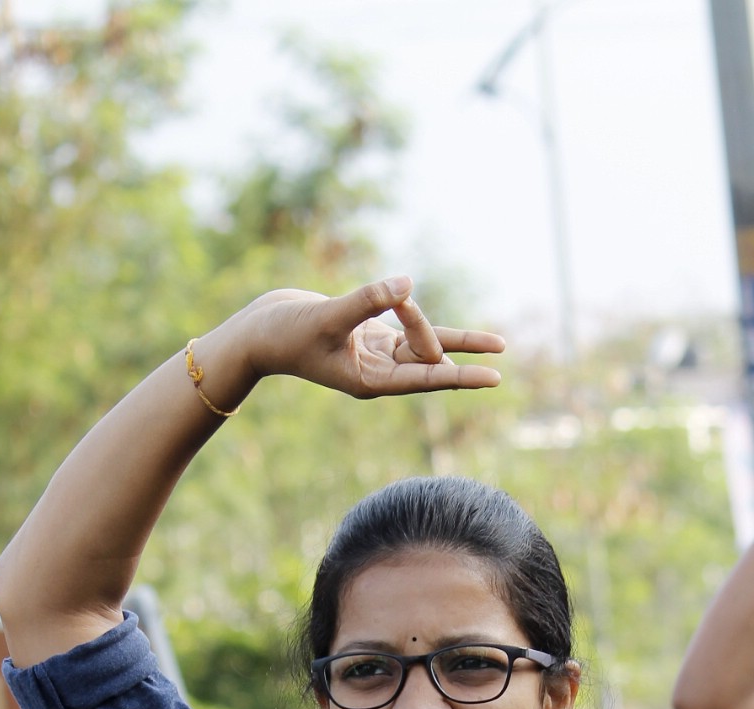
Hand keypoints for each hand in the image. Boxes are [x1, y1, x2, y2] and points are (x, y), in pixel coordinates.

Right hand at [240, 277, 503, 397]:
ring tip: (494, 339)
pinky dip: (413, 312)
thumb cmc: (284, 334)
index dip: (463, 375)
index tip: (496, 376)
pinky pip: (405, 323)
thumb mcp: (327, 317)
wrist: (257, 332)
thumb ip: (367, 301)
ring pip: (422, 339)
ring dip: (438, 328)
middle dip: (442, 335)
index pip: (428, 377)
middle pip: (429, 353)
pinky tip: (418, 304)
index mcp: (373, 380)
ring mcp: (375, 352)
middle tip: (418, 308)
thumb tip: (407, 283)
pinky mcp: (368, 333)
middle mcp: (379, 371)